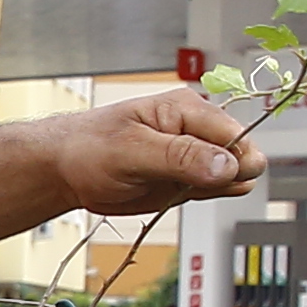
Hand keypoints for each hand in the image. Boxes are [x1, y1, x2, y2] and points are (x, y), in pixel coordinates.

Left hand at [49, 88, 262, 213]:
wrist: (65, 170)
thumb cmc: (88, 148)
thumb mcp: (132, 150)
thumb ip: (182, 157)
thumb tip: (227, 165)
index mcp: (187, 108)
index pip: (237, 135)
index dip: (233, 161)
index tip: (211, 178)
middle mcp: (197, 129)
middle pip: (241, 157)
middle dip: (221, 177)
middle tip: (183, 183)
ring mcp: (195, 155)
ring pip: (232, 177)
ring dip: (209, 189)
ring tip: (171, 185)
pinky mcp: (188, 178)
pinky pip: (214, 190)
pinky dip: (201, 197)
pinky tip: (173, 192)